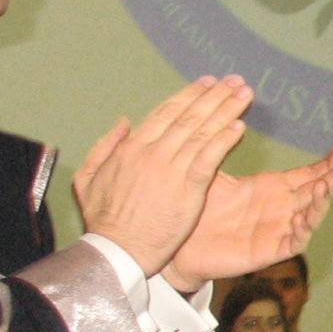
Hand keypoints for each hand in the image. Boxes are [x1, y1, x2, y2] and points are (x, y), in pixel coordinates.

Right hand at [72, 77, 251, 276]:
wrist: (116, 250)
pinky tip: (239, 126)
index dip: (189, 95)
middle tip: (235, 81)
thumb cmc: (103, 219)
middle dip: (215, 95)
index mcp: (131, 147)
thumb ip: (105, 145)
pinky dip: (224, 140)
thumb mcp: (88, 177)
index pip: (166, 112)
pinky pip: (210, 158)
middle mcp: (152, 152)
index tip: (208, 83)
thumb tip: (124, 121)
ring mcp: (171, 169)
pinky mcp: (187, 189)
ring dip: (226, 110)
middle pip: (189, 116)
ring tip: (244, 94)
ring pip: (202, 132)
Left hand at [165, 145, 332, 291]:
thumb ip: (222, 146)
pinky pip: (293, 242)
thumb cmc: (197, 209)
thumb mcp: (212, 173)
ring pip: (310, 217)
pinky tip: (301, 218)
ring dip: (321, 203)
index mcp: (272, 189)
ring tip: (325, 186)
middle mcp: (281, 208)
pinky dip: (301, 232)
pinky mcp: (268, 251)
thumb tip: (230, 116)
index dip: (328, 163)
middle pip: (317, 191)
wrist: (180, 245)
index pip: (308, 174)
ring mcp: (277, 230)